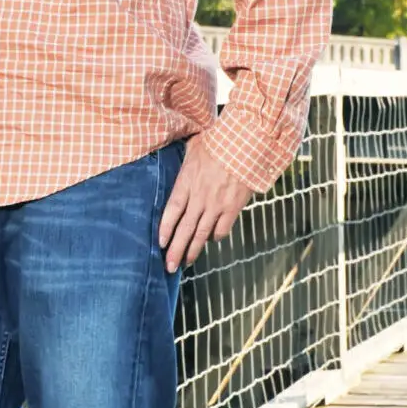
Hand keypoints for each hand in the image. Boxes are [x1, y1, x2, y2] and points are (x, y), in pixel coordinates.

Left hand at [157, 137, 252, 273]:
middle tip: (169, 266)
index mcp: (187, 182)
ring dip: (193, 250)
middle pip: (184, 229)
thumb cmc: (219, 141)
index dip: (165, 228)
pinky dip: (215, 237)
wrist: (246, 145)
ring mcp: (216, 205)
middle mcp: (199, 197)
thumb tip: (182, 158)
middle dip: (175, 249)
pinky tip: (211, 239)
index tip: (160, 242)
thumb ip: (186, 158)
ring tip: (186, 262)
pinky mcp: (232, 209)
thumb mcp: (195, 146)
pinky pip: (222, 230)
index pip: (171, 210)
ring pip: (201, 234)